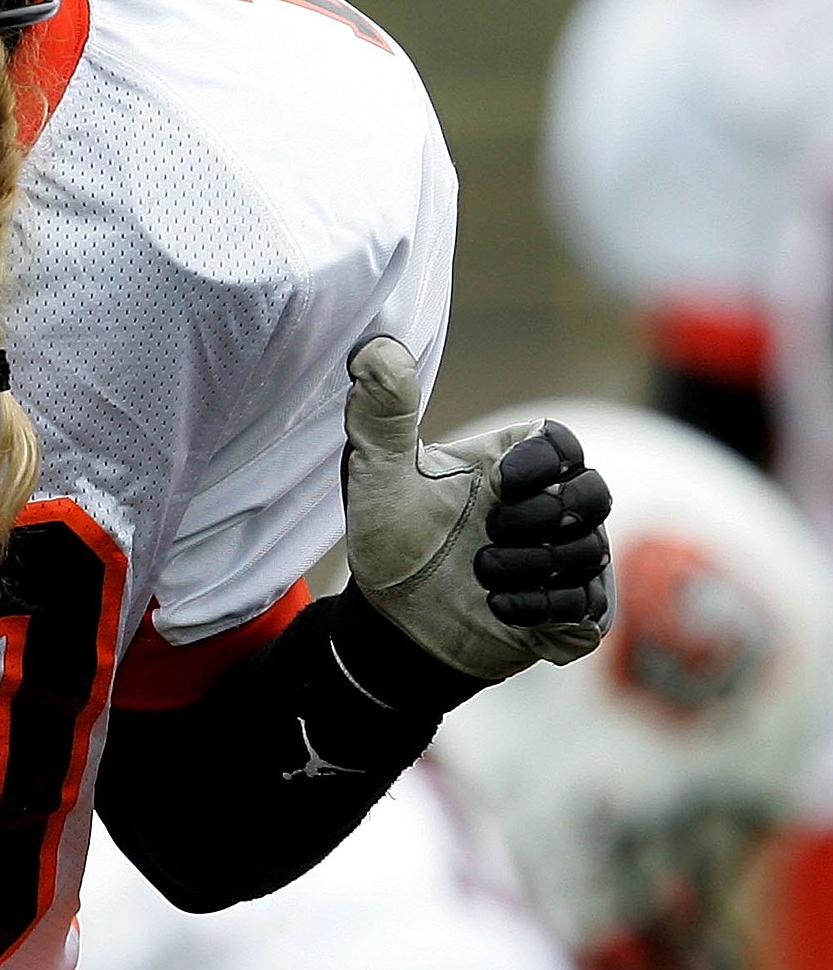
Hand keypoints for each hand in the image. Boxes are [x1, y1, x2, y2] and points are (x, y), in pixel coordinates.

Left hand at [343, 337, 610, 679]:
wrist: (393, 621)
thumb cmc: (390, 537)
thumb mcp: (376, 474)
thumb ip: (381, 412)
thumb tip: (376, 347)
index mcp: (511, 464)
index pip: (564, 443)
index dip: (544, 462)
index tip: (501, 482)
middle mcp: (548, 506)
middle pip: (594, 495)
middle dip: (539, 520)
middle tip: (487, 534)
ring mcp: (565, 559)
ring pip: (587, 552)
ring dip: (526, 567)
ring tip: (478, 574)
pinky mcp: (571, 610)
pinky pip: (585, 602)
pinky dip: (537, 606)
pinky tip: (496, 607)